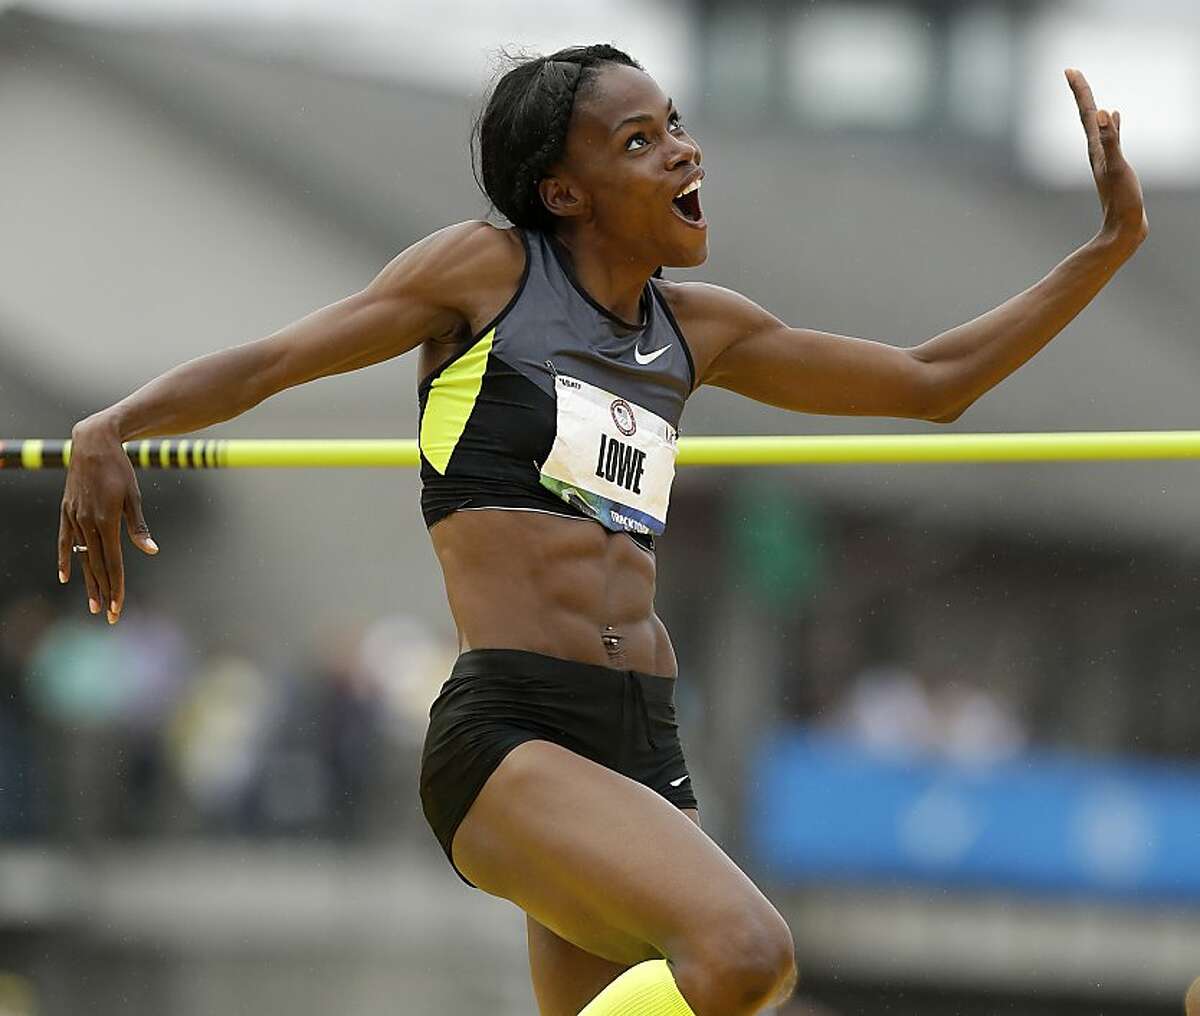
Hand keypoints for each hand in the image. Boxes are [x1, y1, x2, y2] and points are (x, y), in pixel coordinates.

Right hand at [58, 417, 158, 623]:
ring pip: (81, 557)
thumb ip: (138, 526)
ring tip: (93, 603)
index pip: (113, 562)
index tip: (118, 606)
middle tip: (109, 616)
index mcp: (106, 521)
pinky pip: (65, 541)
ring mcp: (74, 518)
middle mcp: (87, 523)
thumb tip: (151, 551)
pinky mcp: (67, 512)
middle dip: (104, 592)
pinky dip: (66, 558)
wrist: (93, 444)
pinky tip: (66, 576)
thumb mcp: (133, 496)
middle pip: (97, 565)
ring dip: (88, 581)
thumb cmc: (120, 469)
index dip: (116, 586)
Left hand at [1065, 68, 1148, 248]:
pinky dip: (1112, 123)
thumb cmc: (1121, 201)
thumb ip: (1111, 140)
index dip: (1080, 90)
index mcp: (1096, 149)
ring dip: (1093, 106)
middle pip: (1088, 115)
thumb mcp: (1117, 167)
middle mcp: (1097, 151)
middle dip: (1081, 93)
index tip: (1069, 70)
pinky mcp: (1115, 164)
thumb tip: (1103, 113)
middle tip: (1072, 73)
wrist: (1124, 228)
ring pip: (1097, 125)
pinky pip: (1111, 135)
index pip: (1087, 113)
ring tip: (1090, 92)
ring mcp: (1105, 158)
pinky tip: (1115, 117)